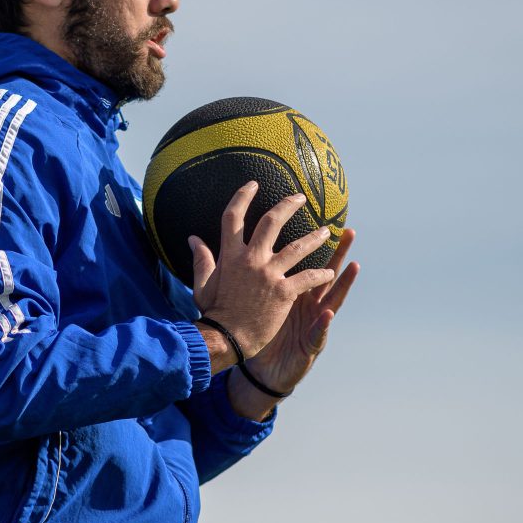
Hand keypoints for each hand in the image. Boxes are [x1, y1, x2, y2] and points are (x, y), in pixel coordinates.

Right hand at [189, 181, 336, 369]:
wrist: (228, 337)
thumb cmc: (214, 312)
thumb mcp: (203, 284)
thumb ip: (201, 259)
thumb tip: (193, 239)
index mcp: (230, 255)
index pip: (233, 217)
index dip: (242, 196)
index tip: (253, 185)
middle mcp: (251, 259)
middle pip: (272, 222)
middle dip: (288, 205)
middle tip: (300, 197)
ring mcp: (268, 274)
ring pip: (298, 246)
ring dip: (315, 237)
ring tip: (327, 231)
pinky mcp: (284, 292)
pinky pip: (308, 277)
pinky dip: (320, 274)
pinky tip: (329, 273)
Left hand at [234, 228, 358, 409]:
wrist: (258, 369)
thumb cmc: (254, 333)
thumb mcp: (240, 300)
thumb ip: (228, 270)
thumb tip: (197, 242)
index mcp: (290, 289)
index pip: (303, 261)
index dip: (311, 241)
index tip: (317, 218)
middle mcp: (305, 302)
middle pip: (324, 273)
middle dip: (336, 252)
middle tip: (347, 231)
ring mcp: (310, 321)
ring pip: (331, 299)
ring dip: (343, 283)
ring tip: (354, 265)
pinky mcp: (309, 343)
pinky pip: (318, 333)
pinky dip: (322, 324)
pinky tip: (327, 314)